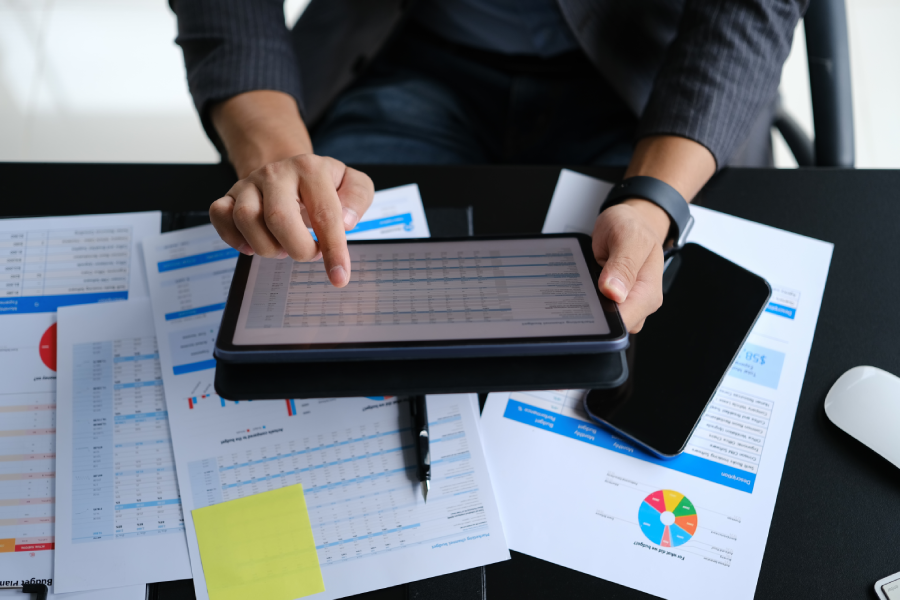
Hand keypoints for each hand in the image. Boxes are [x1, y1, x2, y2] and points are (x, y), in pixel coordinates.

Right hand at [209, 154, 373, 286]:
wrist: (290, 172)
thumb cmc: (323, 186)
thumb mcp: (352, 183)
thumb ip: (358, 197)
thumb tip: (346, 221)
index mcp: (310, 169)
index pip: (325, 214)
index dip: (333, 250)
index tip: (339, 277)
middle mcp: (276, 173)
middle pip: (279, 218)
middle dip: (298, 249)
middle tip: (310, 252)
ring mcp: (249, 184)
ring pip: (246, 219)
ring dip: (268, 247)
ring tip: (284, 247)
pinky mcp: (229, 195)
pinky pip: (220, 216)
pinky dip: (234, 238)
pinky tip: (253, 245)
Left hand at [592, 199, 670, 332]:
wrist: (630, 221)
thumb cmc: (632, 227)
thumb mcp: (629, 236)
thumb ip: (623, 264)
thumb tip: (614, 292)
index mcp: (648, 293)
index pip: (624, 322)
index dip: (602, 319)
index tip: (583, 306)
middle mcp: (638, 303)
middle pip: (610, 325)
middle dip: (591, 314)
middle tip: (578, 288)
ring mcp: (624, 304)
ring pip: (601, 319)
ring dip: (585, 306)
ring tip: (579, 283)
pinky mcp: (612, 301)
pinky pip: (596, 309)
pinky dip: (585, 300)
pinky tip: (580, 286)